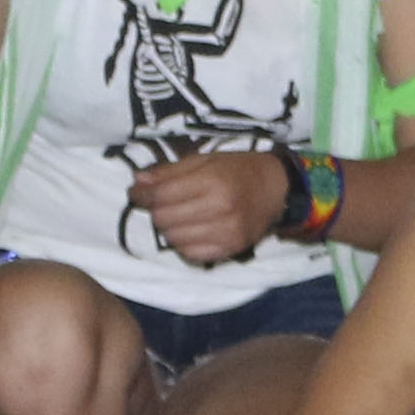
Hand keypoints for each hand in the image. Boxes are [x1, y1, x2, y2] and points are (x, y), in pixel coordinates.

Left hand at [129, 145, 294, 266]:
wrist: (278, 188)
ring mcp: (227, 232)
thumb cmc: (239, 169)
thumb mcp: (205, 160)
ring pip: (174, 239)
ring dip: (169, 229)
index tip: (136, 193)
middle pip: (164, 218)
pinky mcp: (231, 249)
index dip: (142, 195)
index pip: (162, 195)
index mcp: (213, 181)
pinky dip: (183, 244)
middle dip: (156, 211)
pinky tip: (190, 232)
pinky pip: (191, 254)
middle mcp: (220, 208)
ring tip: (177, 217)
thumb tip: (138, 183)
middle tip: (161, 204)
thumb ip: (170, 171)